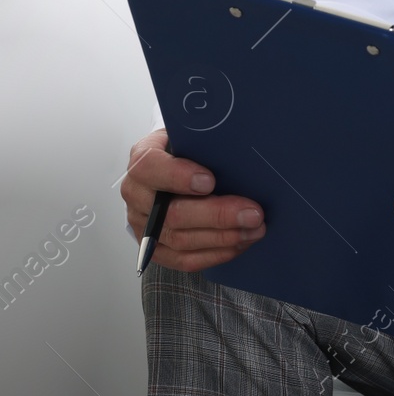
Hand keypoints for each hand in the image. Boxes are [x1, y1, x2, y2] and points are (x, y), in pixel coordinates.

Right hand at [120, 129, 265, 271]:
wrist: (176, 169)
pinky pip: (182, 259)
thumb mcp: (193, 136)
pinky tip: (240, 244)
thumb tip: (240, 145)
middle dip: (217, 215)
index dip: (178, 176)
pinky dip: (215, 254)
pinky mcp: (155, 248)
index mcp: (144, 161)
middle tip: (252, 213)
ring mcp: (144, 225)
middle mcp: (137, 195)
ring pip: (180, 239)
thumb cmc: (190, 150)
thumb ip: (207, 140)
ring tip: (254, 229)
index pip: (150, 168)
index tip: (210, 181)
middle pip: (172, 213)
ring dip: (223, 238)